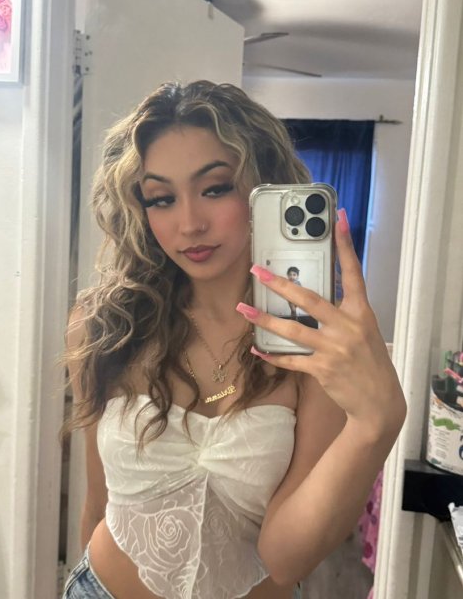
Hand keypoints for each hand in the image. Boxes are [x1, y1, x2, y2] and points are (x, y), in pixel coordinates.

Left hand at [237, 209, 405, 435]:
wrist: (379, 402)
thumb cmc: (369, 362)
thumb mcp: (364, 332)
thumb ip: (342, 313)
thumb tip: (311, 299)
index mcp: (361, 312)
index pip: (353, 272)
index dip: (345, 245)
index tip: (337, 219)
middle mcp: (348, 326)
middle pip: (309, 299)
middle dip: (280, 283)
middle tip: (257, 271)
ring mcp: (334, 348)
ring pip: (292, 329)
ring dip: (264, 319)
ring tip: (243, 309)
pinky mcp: (322, 369)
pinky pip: (290, 359)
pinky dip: (272, 355)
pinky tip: (256, 349)